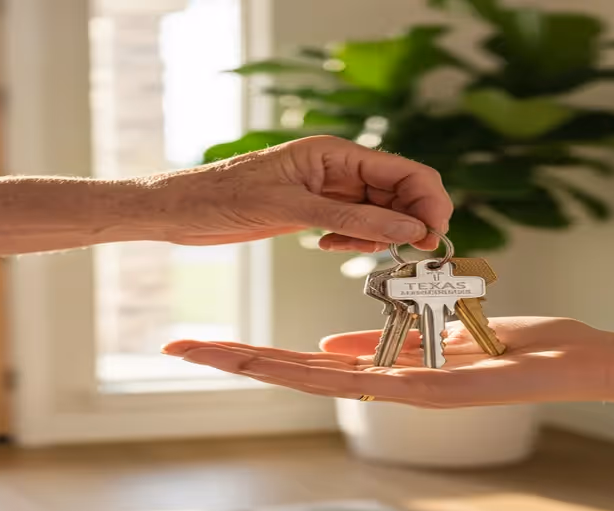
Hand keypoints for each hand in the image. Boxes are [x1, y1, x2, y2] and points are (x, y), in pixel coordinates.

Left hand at [147, 135, 450, 250]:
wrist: (180, 211)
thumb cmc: (222, 196)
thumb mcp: (290, 208)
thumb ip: (351, 218)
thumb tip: (406, 228)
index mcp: (334, 152)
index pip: (404, 171)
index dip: (427, 202)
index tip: (433, 236)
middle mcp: (337, 167)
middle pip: (399, 192)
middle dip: (410, 221)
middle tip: (411, 254)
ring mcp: (327, 190)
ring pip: (380, 211)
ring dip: (381, 234)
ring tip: (354, 248)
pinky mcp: (314, 211)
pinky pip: (355, 224)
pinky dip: (355, 239)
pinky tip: (331, 247)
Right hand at [162, 317, 613, 407]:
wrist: (572, 361)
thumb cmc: (515, 345)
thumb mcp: (434, 334)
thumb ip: (380, 344)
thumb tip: (328, 349)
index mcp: (383, 372)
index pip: (304, 365)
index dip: (253, 355)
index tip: (208, 344)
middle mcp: (383, 389)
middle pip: (294, 375)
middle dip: (235, 361)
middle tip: (178, 348)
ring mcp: (402, 394)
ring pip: (316, 381)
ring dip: (259, 366)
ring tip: (208, 352)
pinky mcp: (431, 390)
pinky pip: (367, 380)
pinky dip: (318, 371)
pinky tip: (278, 363)